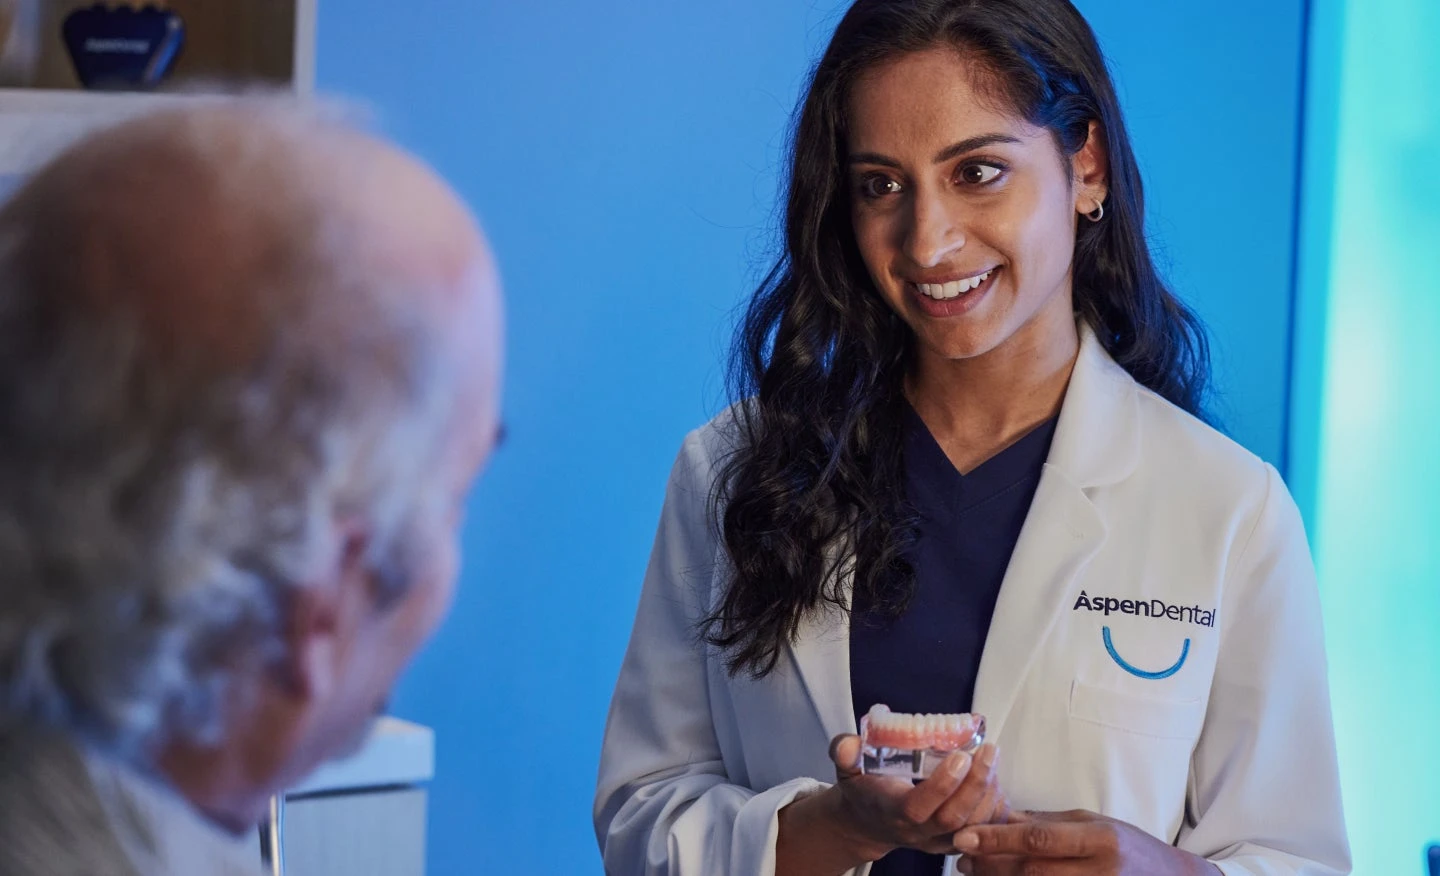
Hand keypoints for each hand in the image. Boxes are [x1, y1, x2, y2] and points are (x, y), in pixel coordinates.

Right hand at [827, 732, 1009, 859]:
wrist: (870, 823)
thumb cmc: (864, 791)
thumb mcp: (846, 769)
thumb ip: (844, 753)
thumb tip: (848, 744)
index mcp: (892, 812)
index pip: (918, 807)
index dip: (941, 785)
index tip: (959, 755)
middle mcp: (918, 831)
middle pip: (953, 818)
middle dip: (975, 784)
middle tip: (987, 751)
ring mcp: (938, 840)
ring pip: (973, 825)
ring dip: (988, 792)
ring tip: (991, 759)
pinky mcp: (954, 840)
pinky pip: (982, 829)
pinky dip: (994, 805)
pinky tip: (994, 778)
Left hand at [951, 809, 1222, 875]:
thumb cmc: (1129, 846)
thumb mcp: (1093, 823)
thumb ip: (1049, 823)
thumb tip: (1002, 817)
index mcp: (1100, 839)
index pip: (1040, 839)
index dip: (999, 839)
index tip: (966, 835)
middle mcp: (1100, 871)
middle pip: (1031, 871)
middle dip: (991, 864)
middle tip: (962, 857)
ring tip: (974, 871)